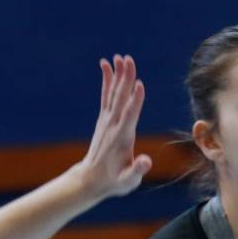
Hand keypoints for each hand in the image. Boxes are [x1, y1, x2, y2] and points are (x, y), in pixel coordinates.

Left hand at [75, 55, 151, 201]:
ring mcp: (107, 121)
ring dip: (118, 75)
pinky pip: (106, 96)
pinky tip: (108, 65)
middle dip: (125, 79)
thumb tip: (146, 161)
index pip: (129, 116)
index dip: (135, 101)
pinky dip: (107, 80)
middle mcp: (113, 126)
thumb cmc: (114, 182)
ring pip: (113, 93)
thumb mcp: (128, 181)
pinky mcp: (105, 119)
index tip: (139, 84)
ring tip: (121, 57)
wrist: (91, 180)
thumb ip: (137, 170)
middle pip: (120, 99)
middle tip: (129, 59)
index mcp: (122, 138)